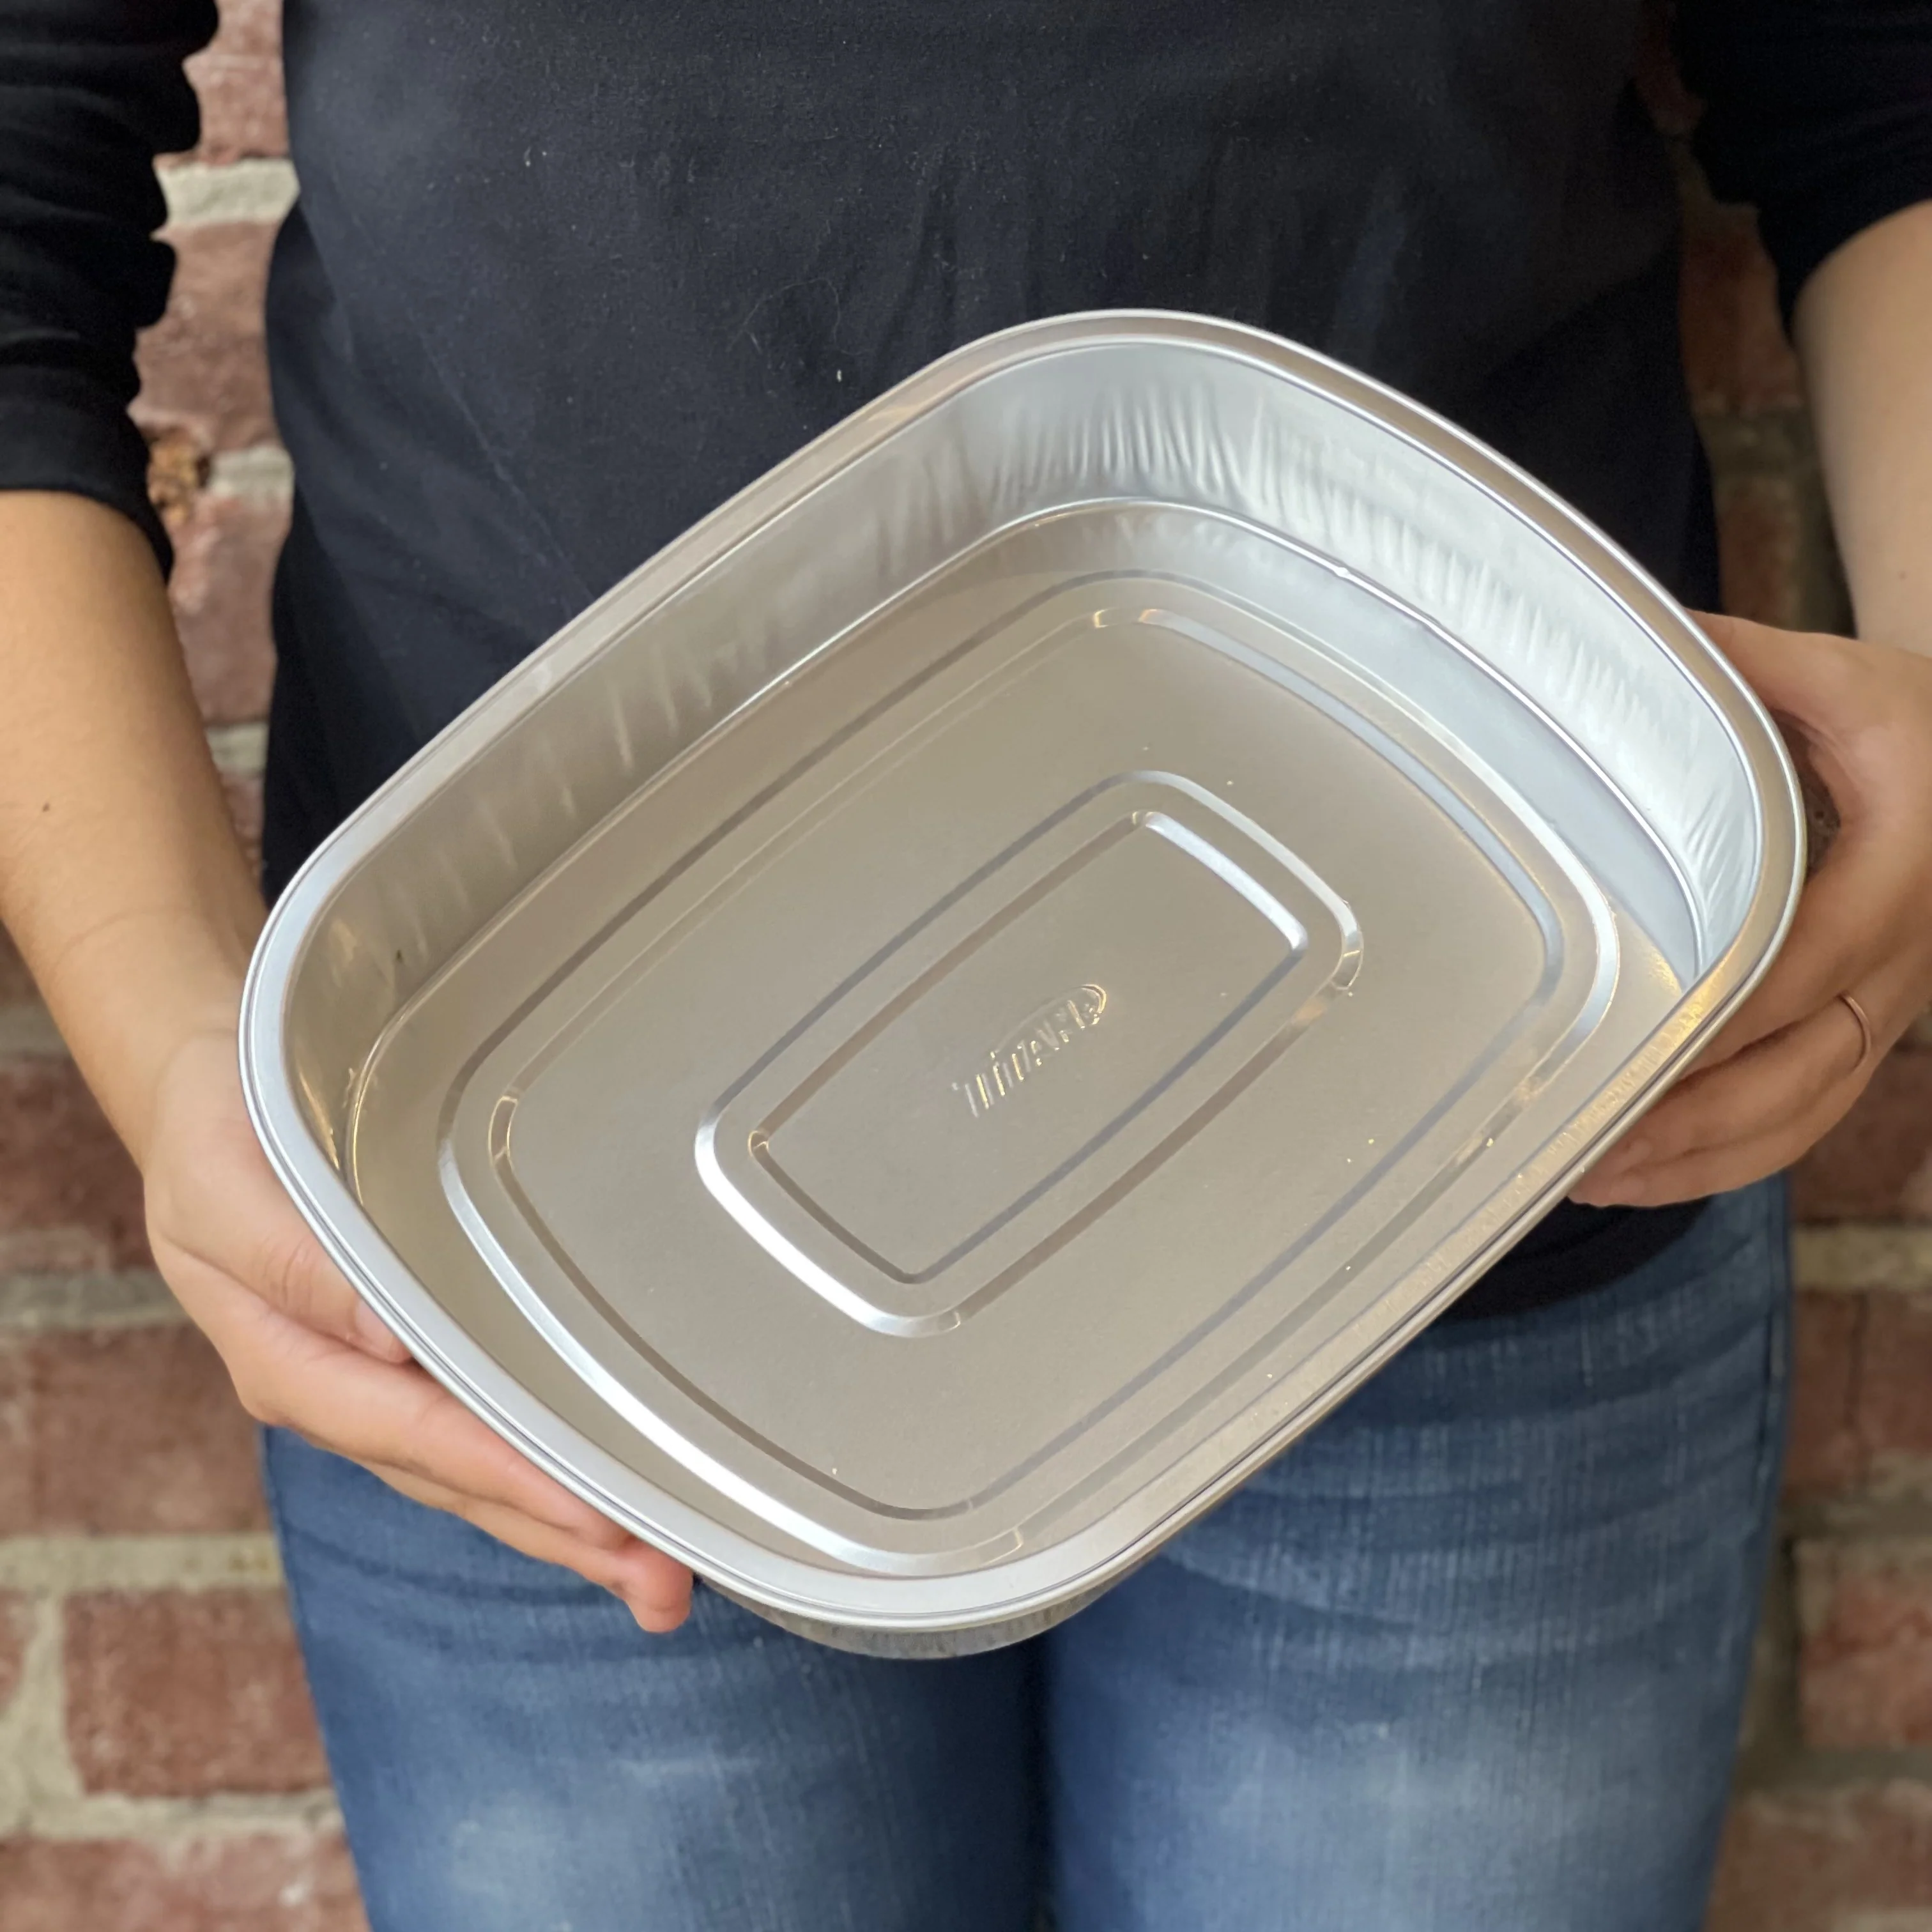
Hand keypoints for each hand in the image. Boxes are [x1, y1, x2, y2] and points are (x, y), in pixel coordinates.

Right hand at [143, 1024, 693, 1630]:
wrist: (210, 1106)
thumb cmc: (222, 1135)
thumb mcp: (226, 1187)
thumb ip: (296, 1264)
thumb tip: (387, 1342)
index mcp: (294, 1362)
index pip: (419, 1434)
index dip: (509, 1478)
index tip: (592, 1516)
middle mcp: (342, 1393)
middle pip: (462, 1481)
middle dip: (562, 1537)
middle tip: (665, 1585)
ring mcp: (377, 1388)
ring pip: (479, 1476)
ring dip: (567, 1529)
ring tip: (659, 1576)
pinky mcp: (411, 1365)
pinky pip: (481, 1434)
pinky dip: (544, 1477)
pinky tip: (604, 1506)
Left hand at [1574, 613, 1931, 1207]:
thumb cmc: (1905, 716)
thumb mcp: (1840, 676)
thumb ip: (1746, 663)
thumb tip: (1642, 641)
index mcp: (1896, 875)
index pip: (1805, 965)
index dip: (1725, 1021)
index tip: (1639, 1057)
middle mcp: (1898, 961)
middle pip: (1801, 1071)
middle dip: (1696, 1122)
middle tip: (1587, 1145)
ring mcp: (1882, 1009)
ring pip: (1803, 1113)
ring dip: (1702, 1160)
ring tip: (1594, 1179)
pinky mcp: (1858, 1031)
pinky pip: (1803, 1115)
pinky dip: (1726, 1158)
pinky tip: (1641, 1172)